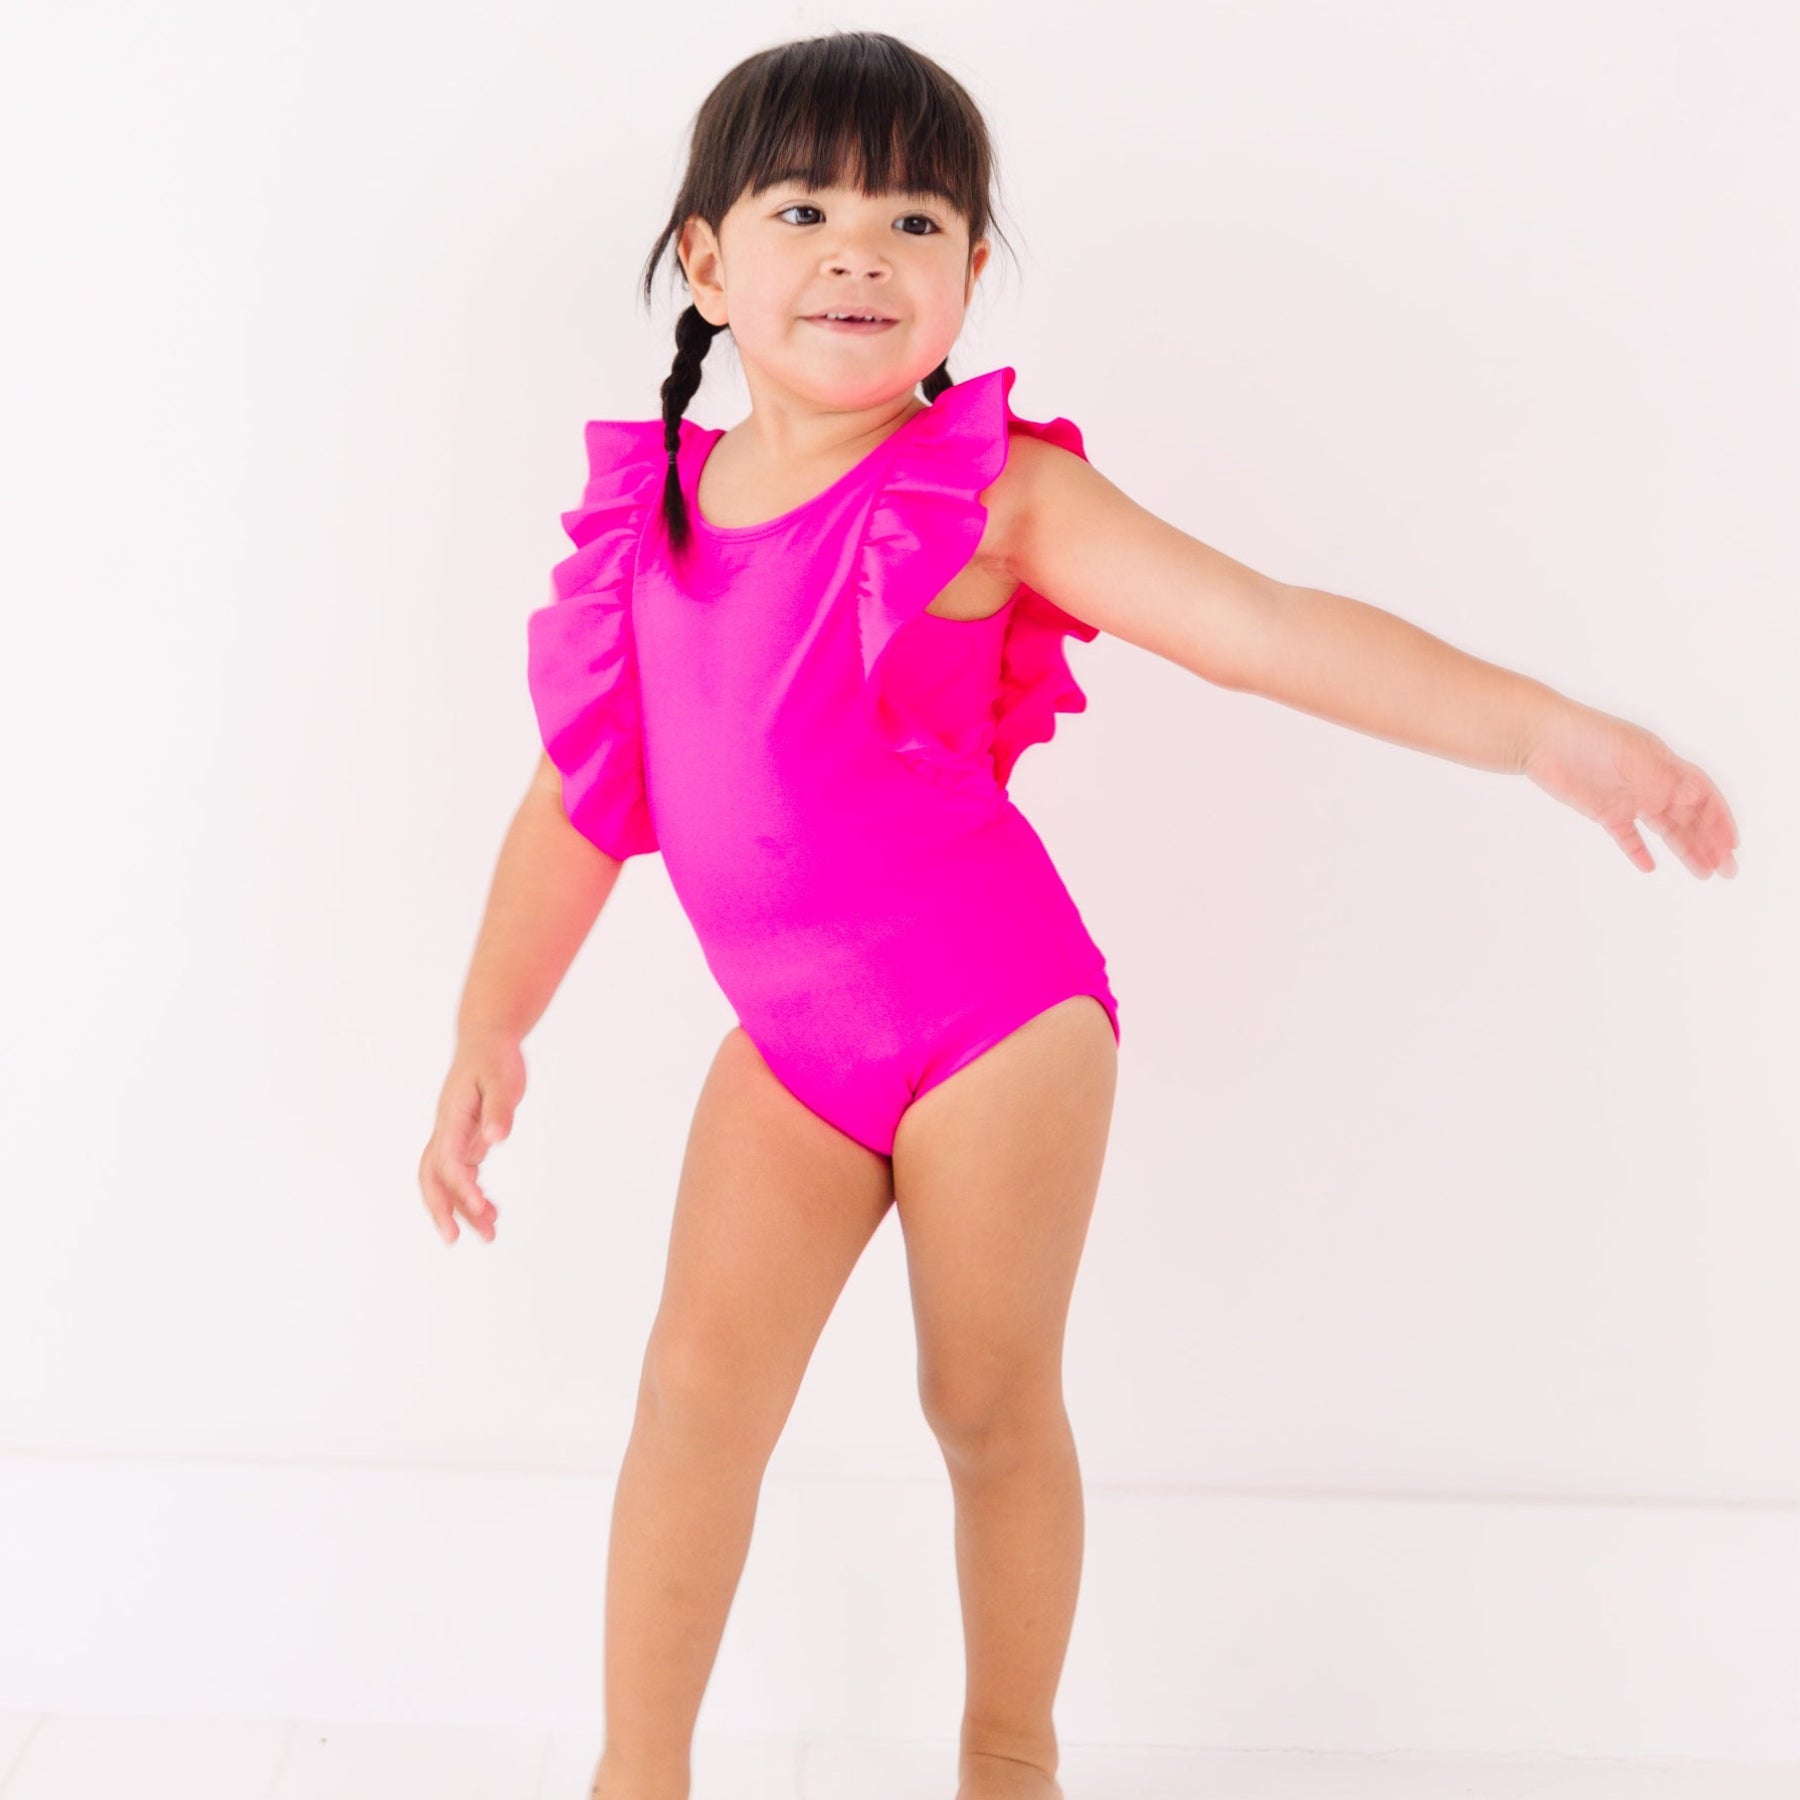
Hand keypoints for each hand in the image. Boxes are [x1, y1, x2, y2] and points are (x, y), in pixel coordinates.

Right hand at [417, 1034, 525, 1243]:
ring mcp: (451, 1137)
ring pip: (444, 1180)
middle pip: (432, 1177)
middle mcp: (445, 1131)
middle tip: (455, 1239)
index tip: (483, 1208)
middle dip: (440, 1209)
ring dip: (460, 1208)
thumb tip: (497, 1139)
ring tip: (489, 1233)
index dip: (463, 1187)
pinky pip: (459, 1174)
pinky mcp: (462, 1140)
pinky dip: (470, 1194)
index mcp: (452, 1118)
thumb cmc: (495, 1059)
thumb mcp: (503, 1080)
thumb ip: (500, 1110)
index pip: (449, 1161)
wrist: (485, 1042)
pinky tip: (490, 1210)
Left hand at [1522, 699, 1739, 877]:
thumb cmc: (1588, 737)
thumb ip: (1662, 777)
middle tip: (1727, 870)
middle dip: (1710, 842)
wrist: (1541, 739)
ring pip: (1664, 829)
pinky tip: (1649, 866)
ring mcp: (1628, 797)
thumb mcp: (1631, 755)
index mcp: (1664, 766)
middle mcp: (1651, 783)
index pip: (1703, 795)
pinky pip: (1626, 835)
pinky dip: (1638, 850)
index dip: (1720, 818)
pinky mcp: (1603, 810)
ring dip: (1685, 850)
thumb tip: (1693, 795)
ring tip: (1703, 873)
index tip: (1733, 844)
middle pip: (1689, 817)